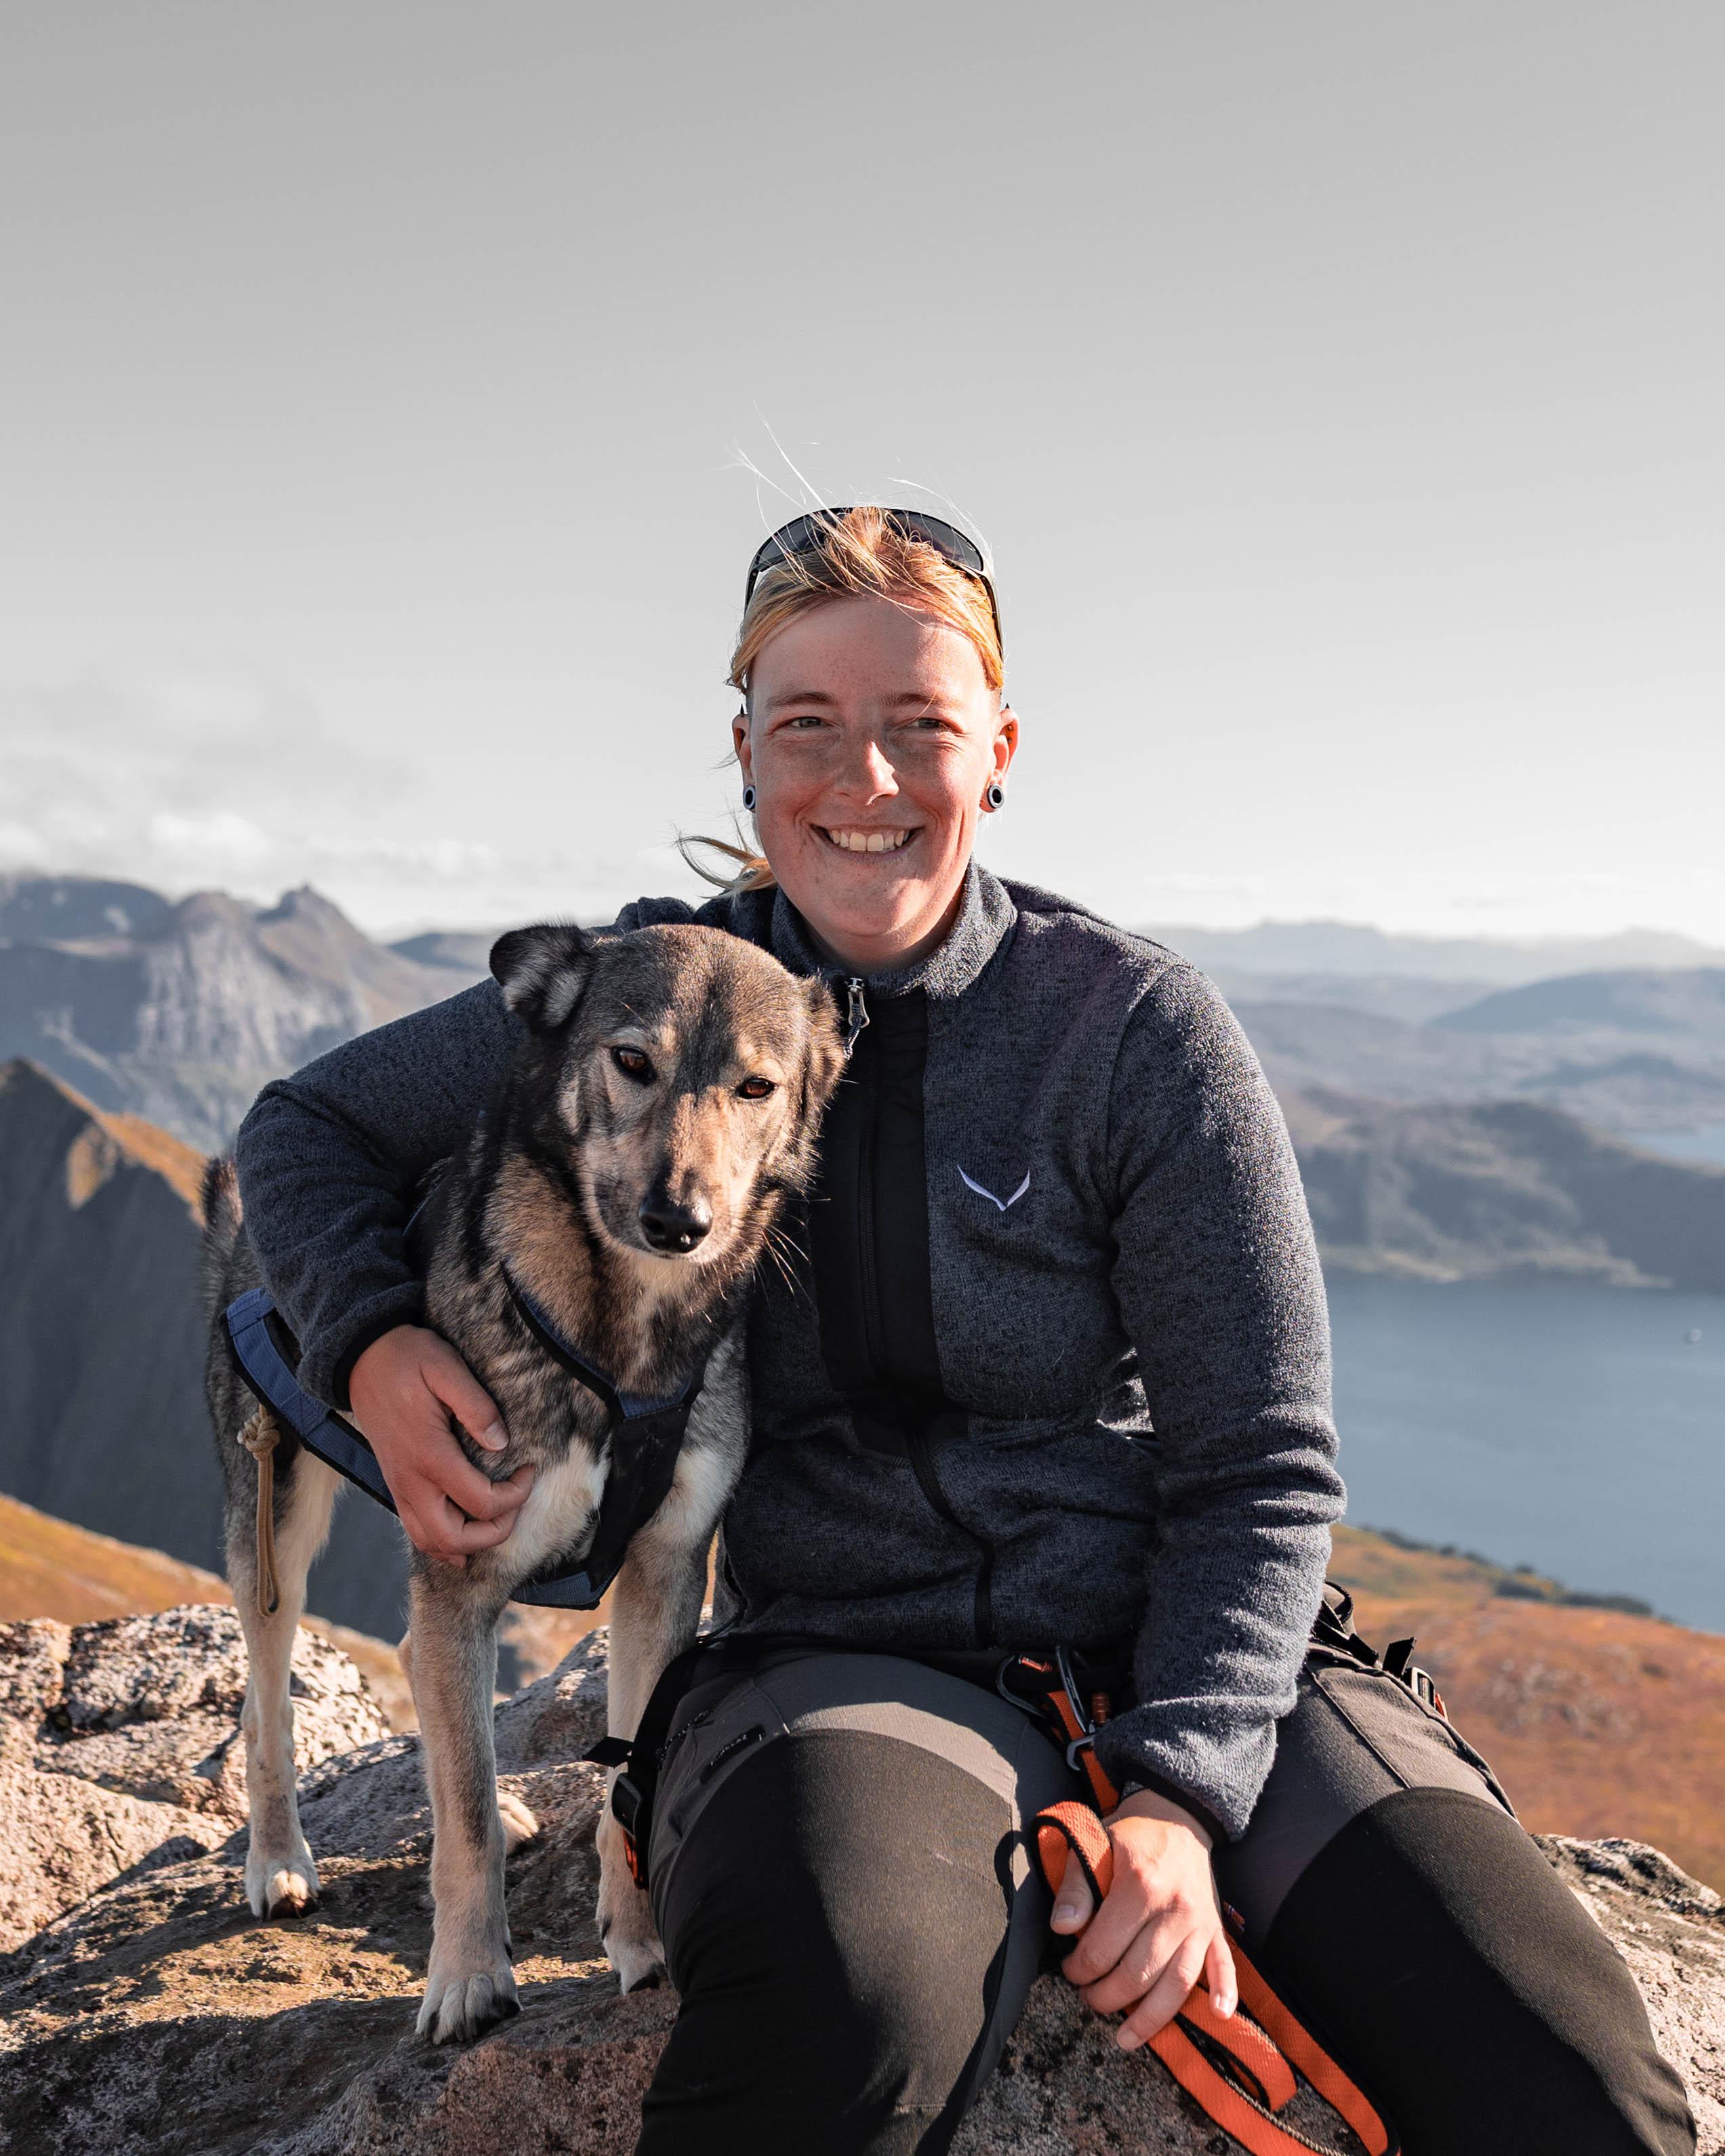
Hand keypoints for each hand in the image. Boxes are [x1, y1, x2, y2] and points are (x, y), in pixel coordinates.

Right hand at [348, 1325, 533, 1566]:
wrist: (362, 1359)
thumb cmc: (407, 1359)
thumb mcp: (445, 1367)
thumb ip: (476, 1405)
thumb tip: (501, 1443)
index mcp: (429, 1454)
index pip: (481, 1502)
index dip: (516, 1495)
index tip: (530, 1470)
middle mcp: (411, 1481)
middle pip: (454, 1539)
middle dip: (493, 1533)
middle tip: (515, 1503)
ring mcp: (399, 1487)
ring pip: (431, 1543)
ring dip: (468, 1544)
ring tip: (495, 1520)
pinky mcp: (395, 1486)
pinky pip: (417, 1531)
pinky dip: (443, 1542)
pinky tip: (465, 1535)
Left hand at [1048, 1786, 1236, 2049]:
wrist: (1178, 1812)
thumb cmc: (1130, 1832)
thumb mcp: (1093, 1843)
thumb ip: (1075, 1886)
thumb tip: (1062, 1928)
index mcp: (1140, 1885)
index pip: (1104, 1947)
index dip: (1080, 1968)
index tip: (1070, 1971)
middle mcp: (1174, 1907)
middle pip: (1138, 1973)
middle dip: (1107, 1997)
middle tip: (1089, 2000)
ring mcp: (1200, 1920)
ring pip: (1177, 1983)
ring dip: (1151, 2017)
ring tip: (1125, 2038)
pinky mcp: (1216, 1927)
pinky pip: (1224, 1964)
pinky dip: (1225, 1991)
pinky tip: (1217, 2015)